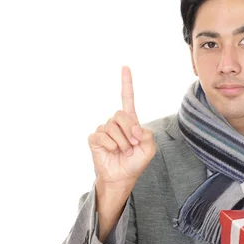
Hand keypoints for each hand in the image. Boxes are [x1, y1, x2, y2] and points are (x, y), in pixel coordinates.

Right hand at [88, 66, 155, 192]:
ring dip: (122, 143)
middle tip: (132, 145)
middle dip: (129, 131)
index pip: (127, 99)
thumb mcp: (148, 149)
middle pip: (121, 114)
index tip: (125, 67)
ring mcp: (104, 129)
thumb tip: (134, 127)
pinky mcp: (95, 138)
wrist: (122, 177)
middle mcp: (115, 122)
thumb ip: (147, 135)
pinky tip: (111, 151)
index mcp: (129, 121)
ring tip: (123, 152)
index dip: (126, 83)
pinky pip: (103, 136)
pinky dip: (111, 146)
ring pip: (113, 127)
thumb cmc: (135, 162)